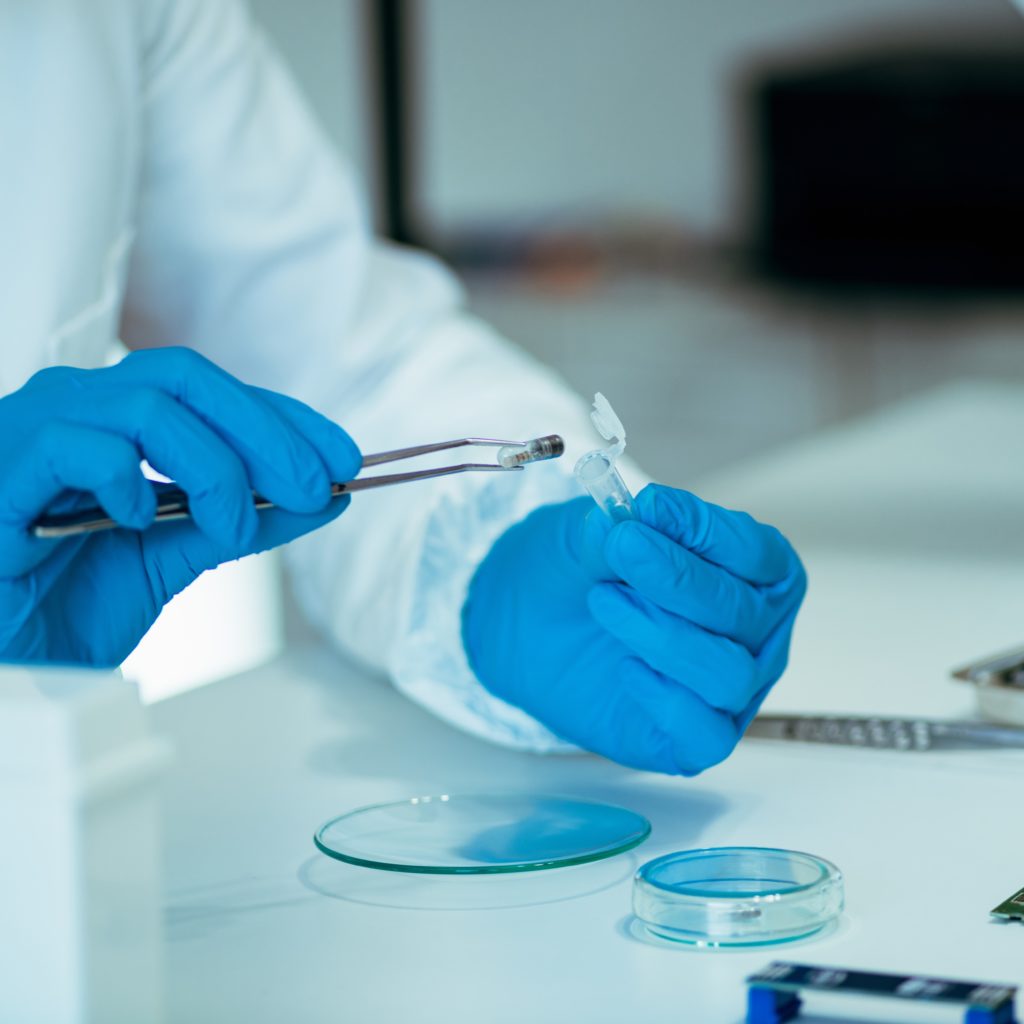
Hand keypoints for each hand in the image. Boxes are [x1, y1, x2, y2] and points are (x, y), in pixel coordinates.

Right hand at [0, 348, 359, 665]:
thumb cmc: (61, 598)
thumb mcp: (174, 557)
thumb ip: (239, 523)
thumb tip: (320, 499)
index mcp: (119, 420)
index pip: (216, 394)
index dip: (285, 419)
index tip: (343, 457)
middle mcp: (80, 407)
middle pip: (189, 379)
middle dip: (267, 433)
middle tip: (314, 486)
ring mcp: (37, 426)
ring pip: (148, 404)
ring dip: (214, 467)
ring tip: (232, 525)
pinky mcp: (1, 463)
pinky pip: (76, 444)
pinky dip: (127, 480)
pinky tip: (138, 520)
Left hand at [461, 484, 805, 774]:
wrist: (531, 622)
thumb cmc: (581, 570)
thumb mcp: (589, 534)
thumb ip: (617, 527)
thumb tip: (634, 519)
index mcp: (755, 574)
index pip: (760, 555)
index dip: (708, 531)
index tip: (651, 507)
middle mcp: (756, 634)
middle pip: (744, 613)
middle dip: (677, 578)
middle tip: (622, 549)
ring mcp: (730, 690)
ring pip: (729, 673)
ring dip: (663, 634)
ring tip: (604, 601)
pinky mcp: (692, 739)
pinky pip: (707, 735)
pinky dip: (666, 700)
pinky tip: (624, 667)